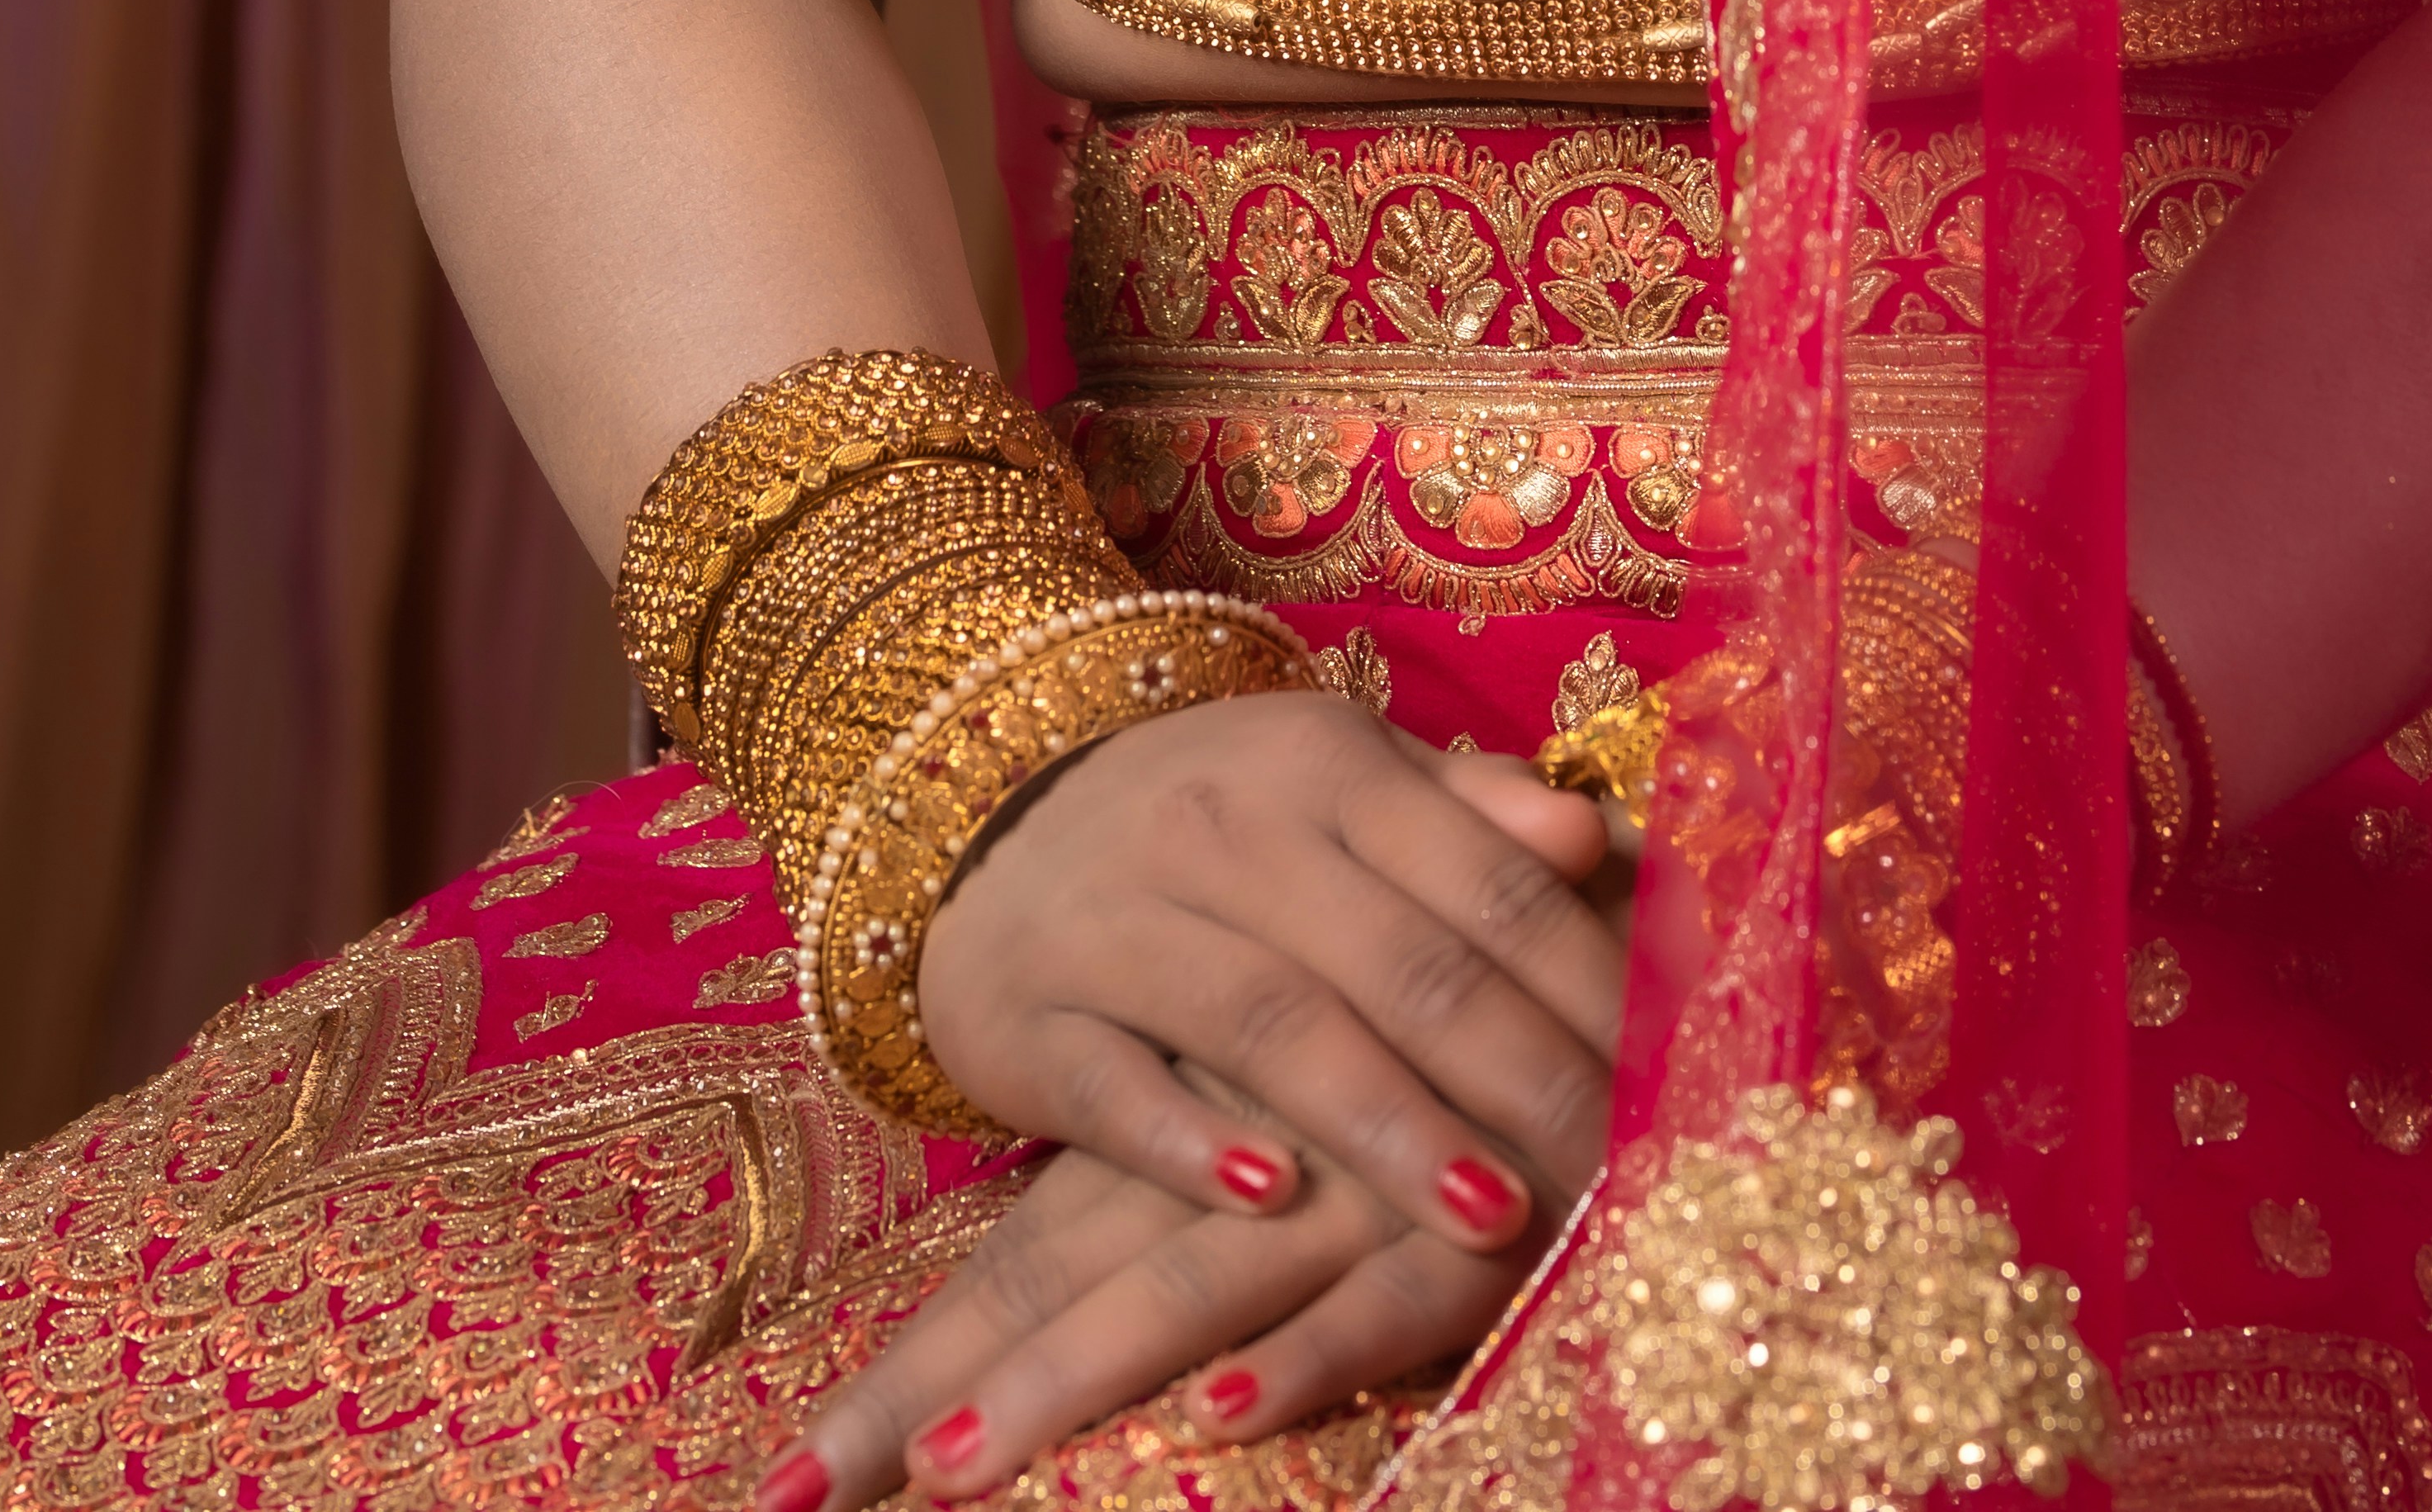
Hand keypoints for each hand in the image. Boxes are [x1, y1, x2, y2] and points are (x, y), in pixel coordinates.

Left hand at [767, 1080, 1551, 1506]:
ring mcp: (1352, 1193)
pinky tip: (1221, 1411)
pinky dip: (1303, 1356)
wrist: (1644, 972)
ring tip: (955, 1470)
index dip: (918, 1362)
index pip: (1030, 1261)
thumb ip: (1221, 1193)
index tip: (787, 1478)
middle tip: (807, 1491)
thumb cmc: (1480, 1048)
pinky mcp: (1470, 1230)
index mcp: (1197, 1144)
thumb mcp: (1337, 1112)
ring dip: (1072, 1383)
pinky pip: (1374, 1301)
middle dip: (944, 1393)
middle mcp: (1248, 1164)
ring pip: (1188, 1292)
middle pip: (1071, 1285)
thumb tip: (1138, 1339)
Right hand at [911, 704, 1623, 1251]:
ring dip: (1385, 1123)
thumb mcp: (1344, 788)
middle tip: (1608, 1172)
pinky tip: (1269, 1199)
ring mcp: (1120, 918)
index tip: (1669, 1077)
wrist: (991, 817)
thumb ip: (1470, 816)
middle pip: (1398, 961)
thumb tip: (1597, 835)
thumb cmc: (1218, 823)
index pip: (1485, 879)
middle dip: (1515, 1074)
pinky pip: (1115, 1082)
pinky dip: (1191, 1143)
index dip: (1587, 979)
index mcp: (1329, 767)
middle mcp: (1228, 829)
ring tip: (1484, 1211)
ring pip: (1272, 1022)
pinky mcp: (1027, 1014)